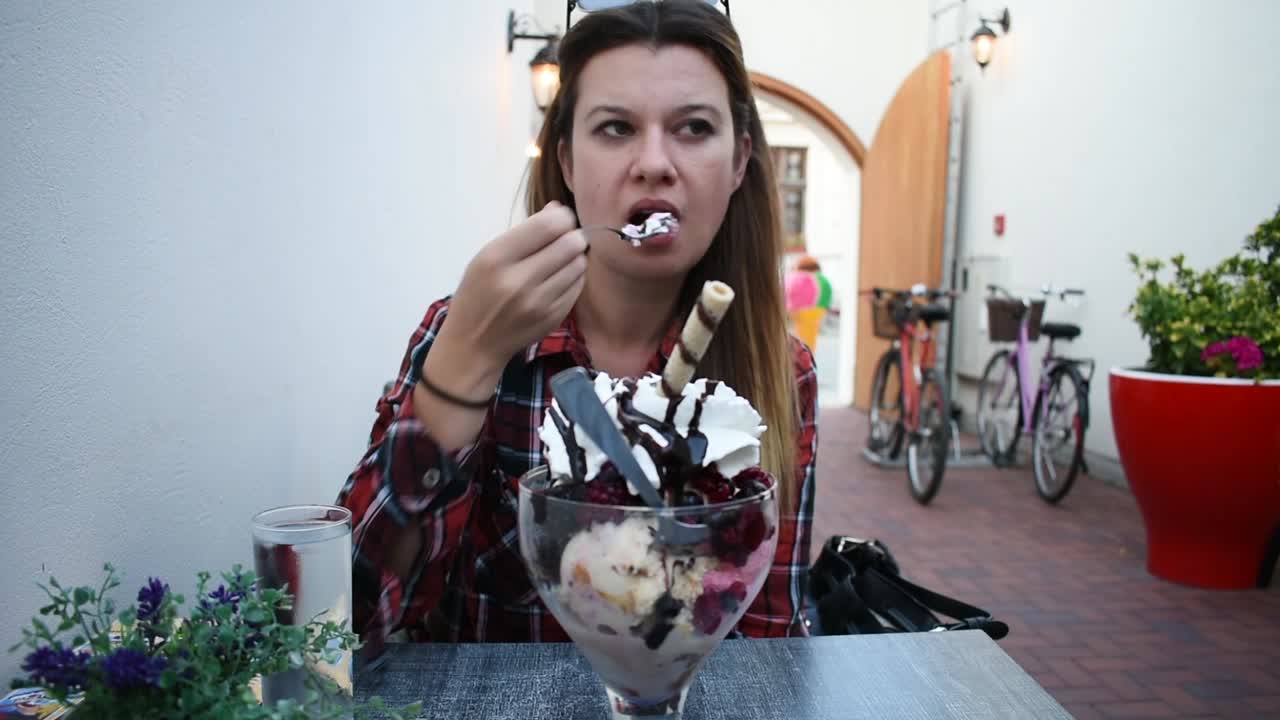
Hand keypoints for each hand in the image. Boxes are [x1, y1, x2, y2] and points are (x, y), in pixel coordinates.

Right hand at [434, 201, 586, 381]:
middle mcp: (519, 281)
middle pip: (570, 243)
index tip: (560, 220)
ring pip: (578, 264)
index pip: (548, 225)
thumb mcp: (487, 257)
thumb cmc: (478, 293)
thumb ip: (524, 232)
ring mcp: (539, 303)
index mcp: (497, 258)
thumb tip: (559, 210)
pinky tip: (560, 279)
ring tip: (561, 260)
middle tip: (565, 239)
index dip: (562, 217)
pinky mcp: (553, 318)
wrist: (474, 343)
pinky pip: (578, 286)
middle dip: (573, 236)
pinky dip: (574, 277)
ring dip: (575, 257)